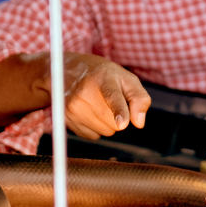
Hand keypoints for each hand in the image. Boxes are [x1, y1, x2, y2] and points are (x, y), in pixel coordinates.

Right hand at [36, 53, 150, 139]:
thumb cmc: (104, 76)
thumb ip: (139, 98)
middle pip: (113, 122)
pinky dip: (96, 127)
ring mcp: (73, 107)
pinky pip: (93, 136)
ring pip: (105, 131)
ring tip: (98, 103)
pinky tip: (90, 111)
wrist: (69, 70)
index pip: (112, 96)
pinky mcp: (66, 119)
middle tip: (110, 99)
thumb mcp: (126, 78)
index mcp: (103, 78)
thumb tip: (139, 123)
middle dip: (118, 116)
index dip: (119, 110)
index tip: (122, 123)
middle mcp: (84, 93)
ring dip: (107, 122)